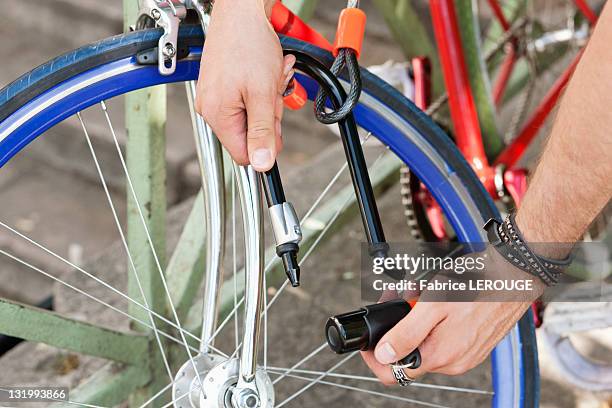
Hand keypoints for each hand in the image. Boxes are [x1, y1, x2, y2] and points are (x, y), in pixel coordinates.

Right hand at [195, 0, 294, 170]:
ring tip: (271, 75)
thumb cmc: (248, 44)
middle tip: (273, 91)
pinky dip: (263, 88)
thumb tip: (262, 164)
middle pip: (250, 134)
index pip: (243, 154)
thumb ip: (263, 131)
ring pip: (252, 116)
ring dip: (269, 99)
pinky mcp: (224, 87)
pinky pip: (249, 100)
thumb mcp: (263, 94)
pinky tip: (267, 72)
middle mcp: (211, 108)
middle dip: (270, 115)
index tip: (275, 123)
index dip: (265, 143)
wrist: (243, 10)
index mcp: (217, 114)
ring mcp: (216, 97)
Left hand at [361, 249, 544, 384]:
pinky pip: (442, 338)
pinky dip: (432, 320)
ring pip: (425, 342)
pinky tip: (435, 298)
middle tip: (397, 295)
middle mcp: (453, 362)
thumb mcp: (431, 305)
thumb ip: (406, 334)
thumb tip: (384, 357)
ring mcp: (465, 355)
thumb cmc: (476, 285)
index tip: (370, 339)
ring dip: (414, 319)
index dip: (375, 357)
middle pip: (409, 353)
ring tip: (417, 290)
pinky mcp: (473, 345)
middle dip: (397, 325)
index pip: (394, 374)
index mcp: (440, 356)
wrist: (514, 275)